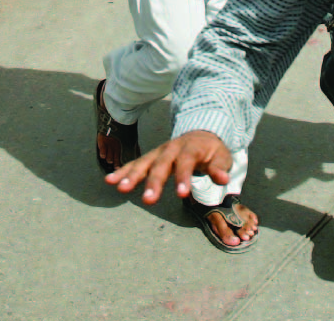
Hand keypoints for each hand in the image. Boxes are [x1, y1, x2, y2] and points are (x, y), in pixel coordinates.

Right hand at [104, 130, 232, 203]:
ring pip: (144, 163)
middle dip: (154, 182)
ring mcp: (159, 152)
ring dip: (132, 176)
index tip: (182, 194)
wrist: (200, 133)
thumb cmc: (211, 150)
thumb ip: (220, 168)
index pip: (186, 162)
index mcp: (190, 148)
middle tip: (148, 200)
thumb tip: (223, 180)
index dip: (183, 177)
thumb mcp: (222, 156)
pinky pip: (135, 164)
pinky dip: (123, 171)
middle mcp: (171, 149)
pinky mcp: (151, 157)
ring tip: (121, 188)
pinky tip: (110, 180)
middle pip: (161, 164)